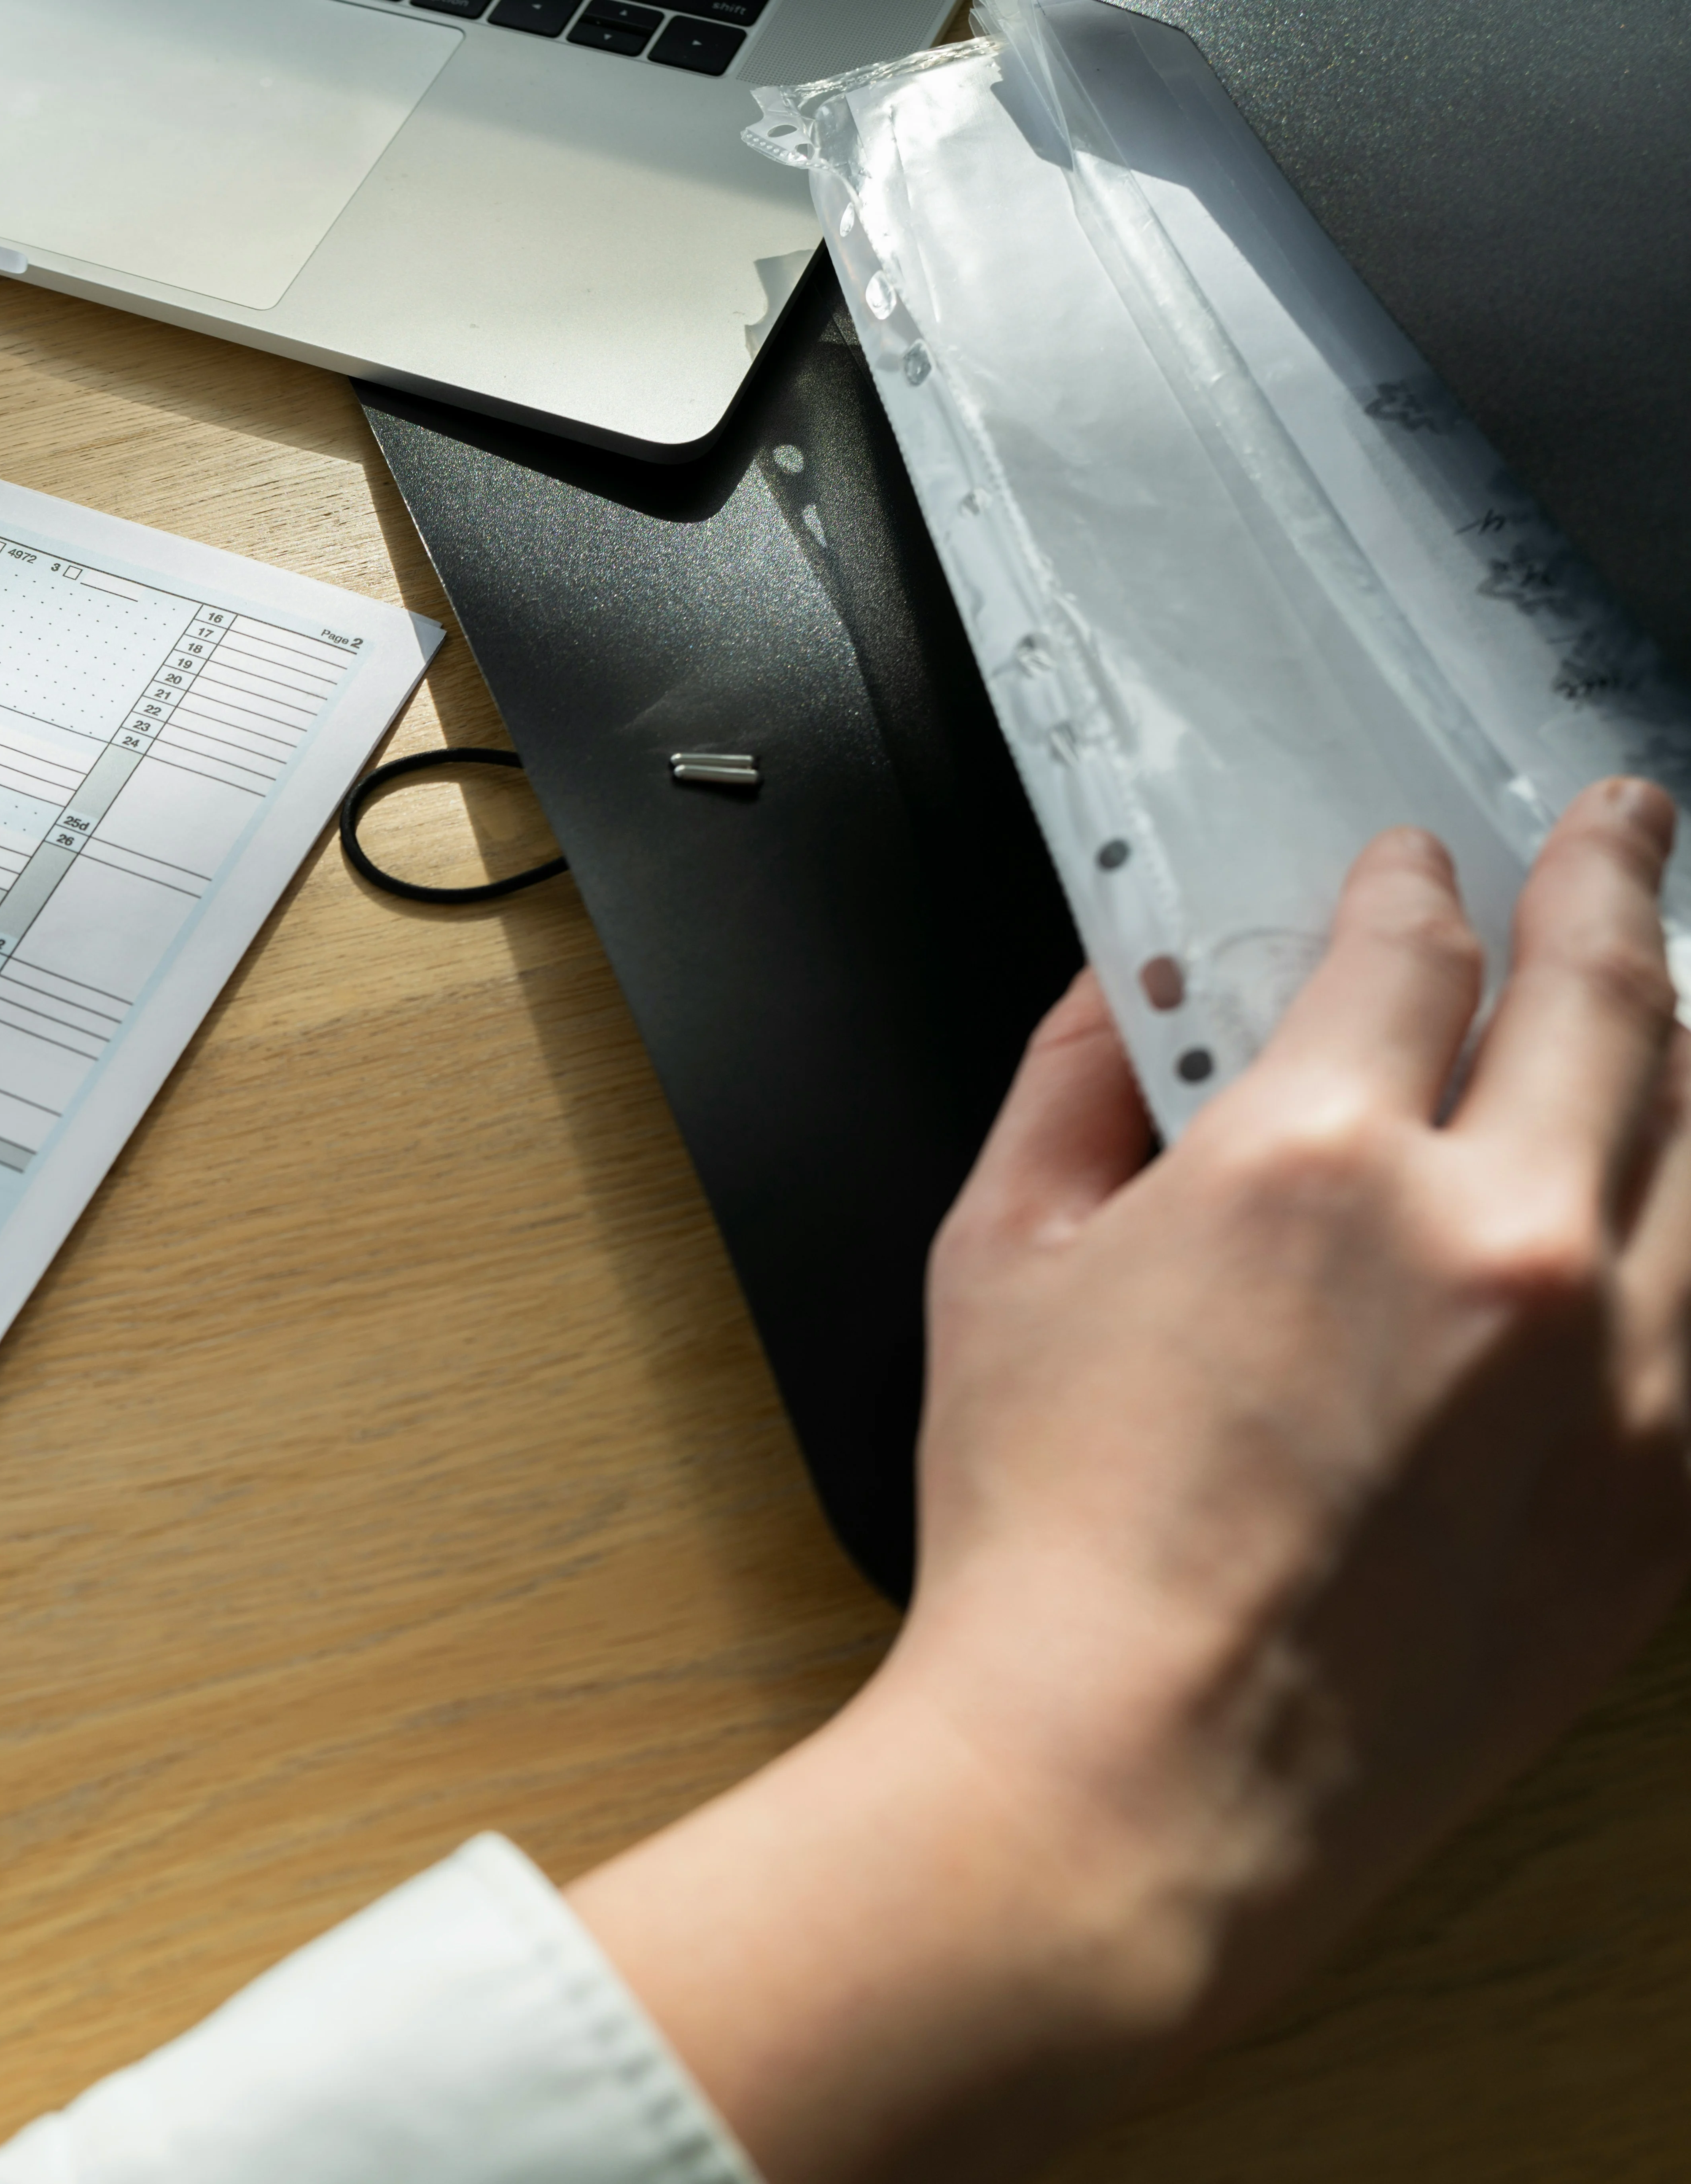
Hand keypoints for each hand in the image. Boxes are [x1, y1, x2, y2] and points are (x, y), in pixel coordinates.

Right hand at [570, 781, 1690, 2181]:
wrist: (1135, 1783)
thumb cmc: (1048, 1543)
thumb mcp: (992, 1269)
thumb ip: (1069, 1095)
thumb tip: (1127, 1001)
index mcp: (1311, 1164)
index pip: (1405, 953)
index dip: (1408, 891)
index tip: (1412, 878)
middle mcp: (1495, 1238)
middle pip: (1609, 997)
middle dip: (1610, 885)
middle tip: (1622, 831)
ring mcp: (1613, 1372)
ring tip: (1675, 991)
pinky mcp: (1666, 1495)